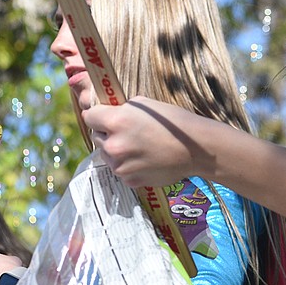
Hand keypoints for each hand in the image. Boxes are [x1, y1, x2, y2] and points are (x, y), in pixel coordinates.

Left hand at [82, 97, 209, 187]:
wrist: (196, 150)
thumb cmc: (174, 121)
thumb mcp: (146, 104)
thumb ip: (123, 109)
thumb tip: (109, 114)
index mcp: (116, 121)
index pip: (89, 116)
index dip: (99, 114)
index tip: (107, 116)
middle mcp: (114, 145)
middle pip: (97, 137)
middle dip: (108, 133)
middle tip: (130, 131)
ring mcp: (120, 166)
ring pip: (108, 155)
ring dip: (118, 150)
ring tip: (142, 146)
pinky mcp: (129, 180)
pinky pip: (121, 169)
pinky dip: (130, 165)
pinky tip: (147, 159)